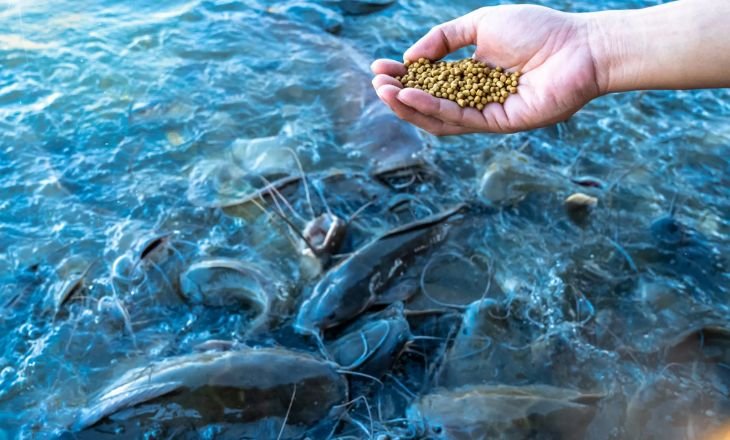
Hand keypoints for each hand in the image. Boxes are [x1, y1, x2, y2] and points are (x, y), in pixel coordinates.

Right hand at [371, 5, 601, 134]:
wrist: (579, 46)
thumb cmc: (538, 30)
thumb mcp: (481, 24)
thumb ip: (445, 38)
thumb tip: (412, 57)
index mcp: (472, 76)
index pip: (430, 82)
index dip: (403, 76)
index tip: (379, 68)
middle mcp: (477, 98)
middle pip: (430, 103)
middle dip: (400, 95)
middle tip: (377, 85)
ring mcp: (487, 113)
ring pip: (440, 118)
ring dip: (410, 106)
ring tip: (386, 92)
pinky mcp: (499, 123)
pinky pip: (460, 119)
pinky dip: (433, 108)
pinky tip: (412, 95)